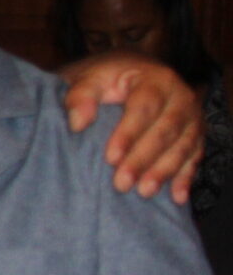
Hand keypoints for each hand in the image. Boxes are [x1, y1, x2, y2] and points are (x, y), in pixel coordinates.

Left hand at [60, 51, 199, 200]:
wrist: (128, 76)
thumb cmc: (106, 82)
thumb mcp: (90, 79)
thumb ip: (81, 96)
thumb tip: (77, 123)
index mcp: (156, 79)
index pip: (144, 107)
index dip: (128, 133)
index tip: (110, 158)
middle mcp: (181, 97)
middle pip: (166, 130)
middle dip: (144, 159)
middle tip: (122, 184)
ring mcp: (192, 118)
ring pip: (184, 146)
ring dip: (164, 171)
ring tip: (144, 192)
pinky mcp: (196, 135)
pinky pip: (195, 158)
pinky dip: (186, 178)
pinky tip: (176, 197)